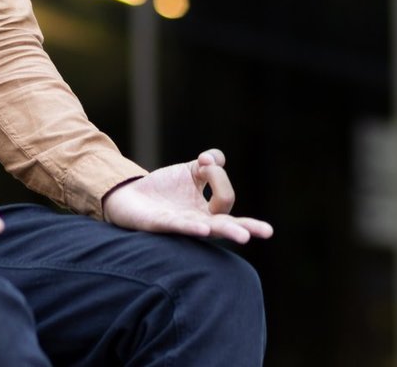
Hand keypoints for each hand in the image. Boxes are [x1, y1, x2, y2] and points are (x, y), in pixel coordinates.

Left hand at [102, 149, 272, 243]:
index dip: (218, 174)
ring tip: (244, 236)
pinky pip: (180, 227)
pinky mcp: (161, 224)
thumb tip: (212, 160)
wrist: (128, 196)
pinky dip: (193, 227)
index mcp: (208, 210)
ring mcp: (182, 224)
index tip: (204, 161)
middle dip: (248, 227)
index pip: (226, 194)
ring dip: (227, 231)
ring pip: (209, 229)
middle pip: (228, 224)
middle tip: (267, 232)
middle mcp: (200, 221)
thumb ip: (211, 163)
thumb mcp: (192, 170)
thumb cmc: (164, 189)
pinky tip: (205, 229)